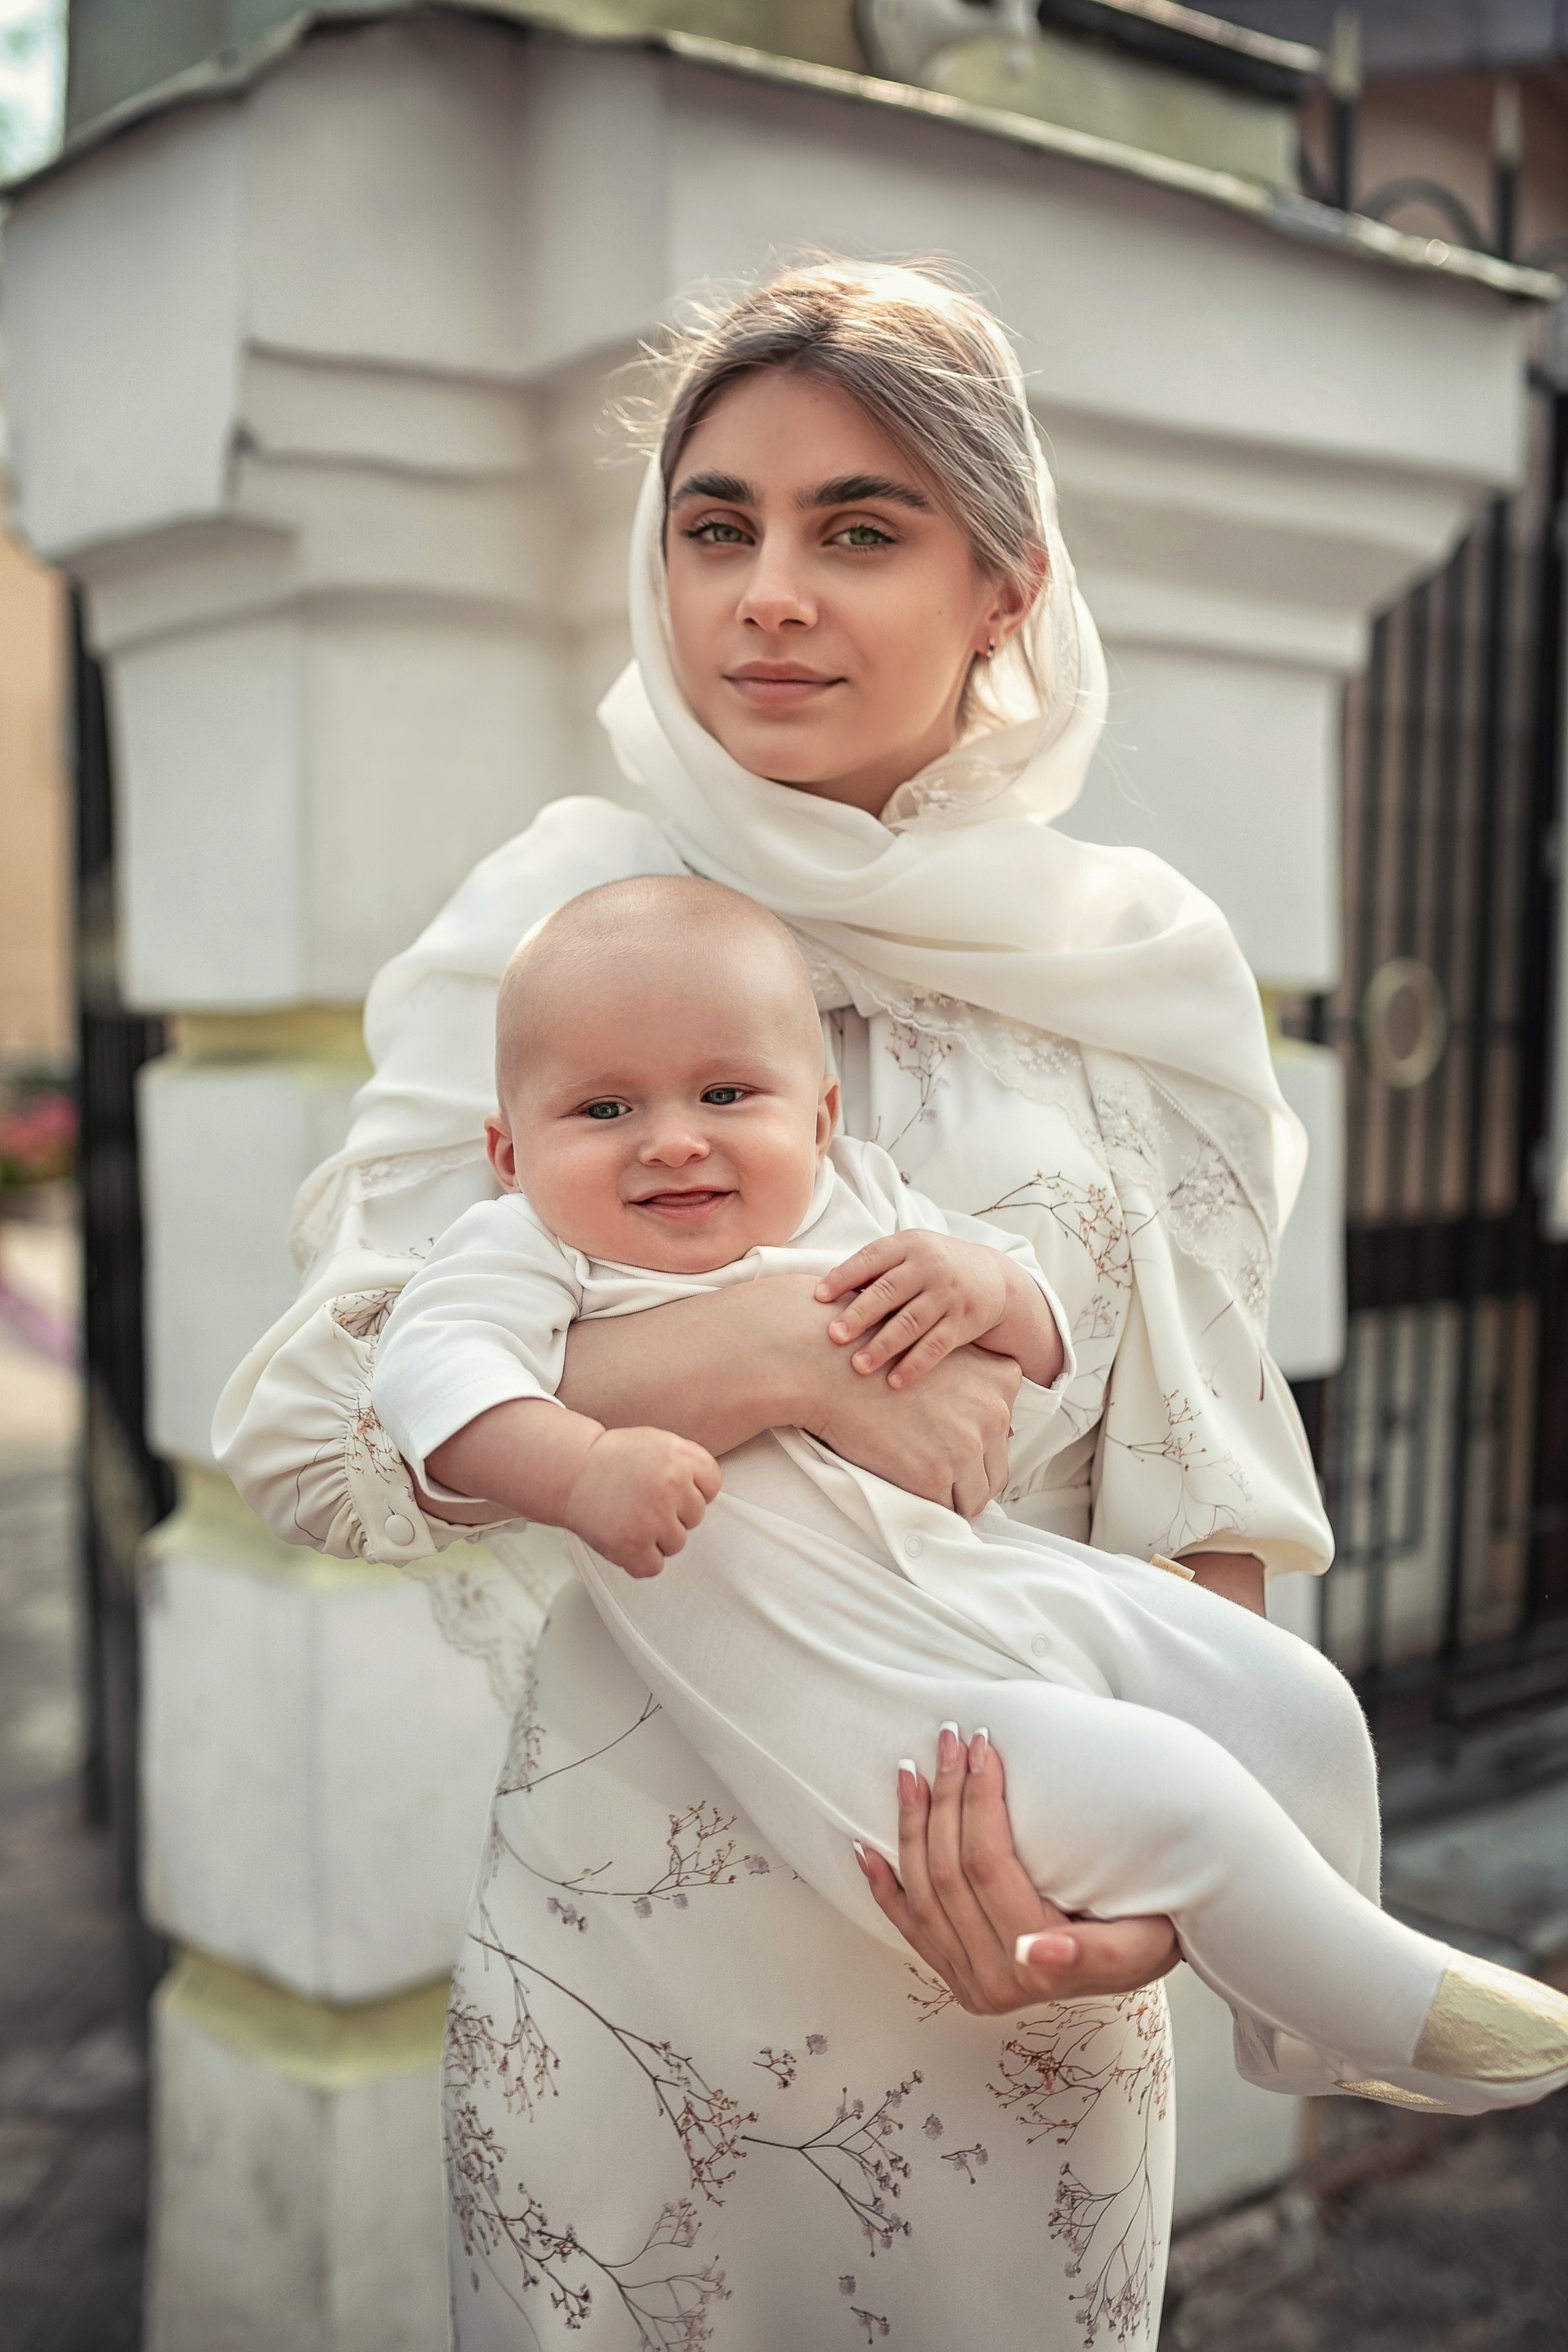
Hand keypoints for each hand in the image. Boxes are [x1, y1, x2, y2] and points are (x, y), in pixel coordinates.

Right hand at [564, 1426, 721, 1579]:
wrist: (571, 1470)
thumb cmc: (614, 1458)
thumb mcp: (659, 1442)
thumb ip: (689, 1463)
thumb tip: (708, 1493)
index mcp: (680, 1457)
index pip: (712, 1486)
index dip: (691, 1489)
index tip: (669, 1486)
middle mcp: (670, 1486)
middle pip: (695, 1517)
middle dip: (672, 1513)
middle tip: (643, 1501)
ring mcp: (652, 1518)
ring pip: (676, 1544)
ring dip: (656, 1537)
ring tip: (631, 1517)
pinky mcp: (632, 1545)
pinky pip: (653, 1566)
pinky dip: (638, 1559)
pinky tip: (624, 1537)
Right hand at [807, 1341, 1020, 1518]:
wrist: (832, 1369)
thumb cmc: (879, 1362)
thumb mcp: (942, 1358)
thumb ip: (975, 1386)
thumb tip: (1000, 1430)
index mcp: (1001, 1380)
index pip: (1005, 1433)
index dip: (978, 1448)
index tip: (953, 1449)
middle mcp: (994, 1412)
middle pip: (997, 1469)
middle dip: (969, 1479)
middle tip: (937, 1477)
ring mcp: (967, 1445)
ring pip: (977, 1496)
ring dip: (953, 1499)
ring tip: (923, 1491)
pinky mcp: (935, 1474)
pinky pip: (944, 1509)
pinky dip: (928, 1507)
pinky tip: (907, 1491)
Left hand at [816, 1232, 1010, 1386]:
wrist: (993, 1278)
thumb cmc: (934, 1267)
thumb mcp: (909, 1254)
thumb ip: (874, 1269)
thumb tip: (824, 1293)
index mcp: (908, 1245)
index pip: (871, 1258)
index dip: (843, 1277)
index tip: (818, 1297)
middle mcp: (929, 1267)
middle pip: (890, 1291)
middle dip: (860, 1314)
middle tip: (834, 1336)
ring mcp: (947, 1295)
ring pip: (912, 1322)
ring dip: (883, 1346)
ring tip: (858, 1366)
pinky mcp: (962, 1322)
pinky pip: (936, 1346)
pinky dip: (915, 1365)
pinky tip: (894, 1382)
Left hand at [855, 1723, 1178, 2014]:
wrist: (1141, 1955)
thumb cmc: (1149, 1932)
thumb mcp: (1141, 1942)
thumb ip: (1089, 1952)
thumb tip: (1032, 1950)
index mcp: (1035, 1967)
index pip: (989, 1864)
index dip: (979, 1799)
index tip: (982, 1744)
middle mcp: (992, 1981)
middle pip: (948, 1870)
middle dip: (946, 1795)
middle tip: (948, 1737)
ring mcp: (966, 1980)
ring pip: (921, 1889)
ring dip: (912, 1824)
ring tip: (910, 1769)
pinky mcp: (952, 1973)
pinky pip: (907, 1925)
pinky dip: (882, 1885)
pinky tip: (866, 1848)